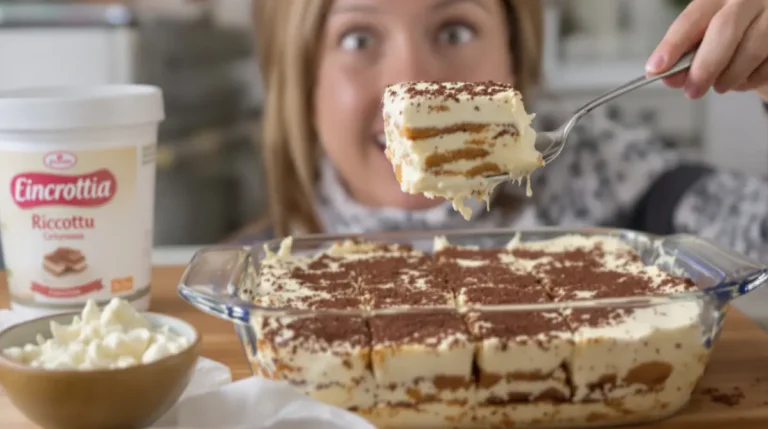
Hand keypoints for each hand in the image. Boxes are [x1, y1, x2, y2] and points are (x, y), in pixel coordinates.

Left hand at [646, 0, 767, 100]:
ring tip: (721, 86)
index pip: (692, 18)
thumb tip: (671, 78)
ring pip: (751, 48)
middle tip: (692, 91)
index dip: (673, 45)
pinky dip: (751, 79)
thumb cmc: (734, 37)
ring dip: (730, 77)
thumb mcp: (707, 41)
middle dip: (704, 66)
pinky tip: (743, 79)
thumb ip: (688, 57)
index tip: (656, 68)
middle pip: (724, 29)